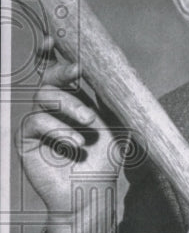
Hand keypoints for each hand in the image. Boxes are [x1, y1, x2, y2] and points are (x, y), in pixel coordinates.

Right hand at [14, 36, 120, 212]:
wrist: (93, 192)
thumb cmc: (105, 160)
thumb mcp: (115, 124)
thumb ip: (111, 99)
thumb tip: (119, 69)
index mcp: (72, 99)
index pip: (56, 71)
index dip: (50, 53)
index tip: (54, 39)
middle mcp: (51, 107)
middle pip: (47, 78)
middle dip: (63, 71)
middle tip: (78, 71)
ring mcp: (37, 122)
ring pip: (43, 97)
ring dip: (68, 105)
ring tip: (89, 122)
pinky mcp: (27, 140)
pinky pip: (35, 123)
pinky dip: (59, 130)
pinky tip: (76, 143)